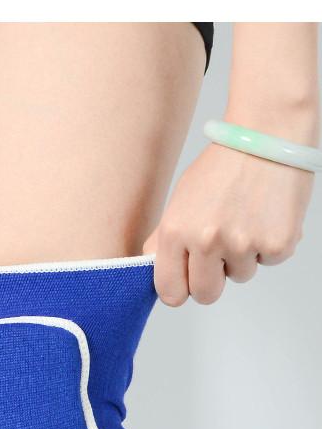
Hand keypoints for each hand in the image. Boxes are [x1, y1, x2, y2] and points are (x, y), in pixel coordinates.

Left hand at [143, 139, 313, 306]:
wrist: (269, 133)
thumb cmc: (223, 166)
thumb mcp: (181, 200)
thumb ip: (164, 239)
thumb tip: (151, 267)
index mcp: (176, 232)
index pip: (170, 292)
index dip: (179, 290)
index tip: (186, 282)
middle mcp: (207, 241)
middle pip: (205, 294)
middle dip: (212, 281)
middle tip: (219, 255)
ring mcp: (243, 244)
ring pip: (240, 276)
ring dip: (243, 256)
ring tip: (246, 219)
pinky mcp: (277, 243)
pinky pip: (269, 261)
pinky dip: (270, 244)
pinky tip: (267, 215)